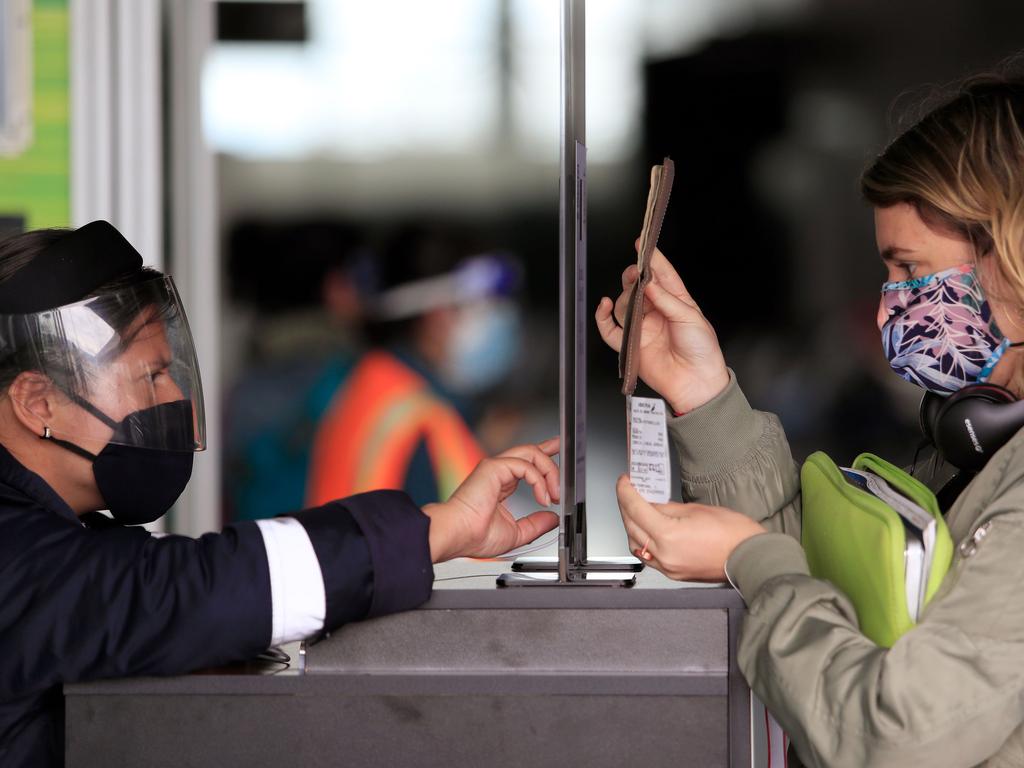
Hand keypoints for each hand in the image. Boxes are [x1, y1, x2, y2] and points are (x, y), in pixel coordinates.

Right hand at [423, 438, 559, 562]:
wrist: (458, 535)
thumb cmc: (474, 536)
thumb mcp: (516, 533)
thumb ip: (535, 524)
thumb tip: (552, 518)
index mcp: (501, 484)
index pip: (526, 464)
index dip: (544, 456)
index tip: (558, 452)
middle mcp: (498, 473)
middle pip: (530, 452)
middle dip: (550, 451)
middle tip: (564, 461)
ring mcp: (495, 467)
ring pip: (531, 454)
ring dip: (549, 472)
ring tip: (556, 494)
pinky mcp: (494, 466)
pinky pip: (526, 465)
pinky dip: (539, 480)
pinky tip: (543, 497)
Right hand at [595, 245, 728, 413]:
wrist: (696, 382)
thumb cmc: (702, 350)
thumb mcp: (690, 317)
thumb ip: (666, 300)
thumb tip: (649, 284)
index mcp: (676, 302)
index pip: (662, 275)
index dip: (652, 258)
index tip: (643, 243)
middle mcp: (657, 312)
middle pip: (638, 288)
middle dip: (634, 277)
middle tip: (635, 273)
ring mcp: (643, 328)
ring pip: (624, 305)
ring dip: (624, 297)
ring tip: (632, 297)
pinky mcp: (631, 344)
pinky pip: (610, 330)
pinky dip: (603, 318)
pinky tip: (604, 307)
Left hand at [616, 475, 764, 580]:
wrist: (750, 557)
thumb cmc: (733, 533)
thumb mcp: (696, 509)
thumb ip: (667, 508)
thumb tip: (650, 504)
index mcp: (668, 536)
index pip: (635, 509)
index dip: (625, 492)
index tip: (623, 481)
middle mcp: (664, 555)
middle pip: (631, 527)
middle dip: (625, 506)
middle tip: (627, 491)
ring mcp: (668, 568)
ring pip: (635, 545)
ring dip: (631, 525)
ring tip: (636, 509)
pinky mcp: (674, 574)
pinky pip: (648, 557)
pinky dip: (643, 541)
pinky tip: (647, 529)